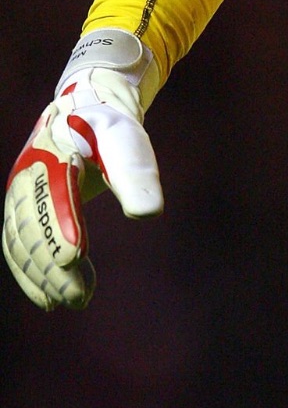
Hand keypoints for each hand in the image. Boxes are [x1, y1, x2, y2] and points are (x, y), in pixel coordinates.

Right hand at [3, 30, 162, 309]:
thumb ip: (135, 172)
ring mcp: (20, 191)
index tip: (74, 258)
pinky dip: (31, 273)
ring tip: (73, 301)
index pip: (55, 194)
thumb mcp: (126, 140)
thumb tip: (149, 213)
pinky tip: (51, 298)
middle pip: (34, 226)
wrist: (83, 106)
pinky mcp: (20, 207)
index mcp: (55, 150)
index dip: (62, 227)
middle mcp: (30, 173)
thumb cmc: (109, 124)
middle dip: (53, 265)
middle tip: (80, 297)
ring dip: (42, 276)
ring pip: (22, 242)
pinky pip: (18, 245)